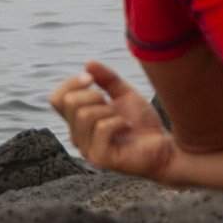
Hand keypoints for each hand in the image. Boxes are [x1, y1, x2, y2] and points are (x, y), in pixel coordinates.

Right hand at [49, 61, 176, 182]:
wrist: (165, 147)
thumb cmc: (143, 124)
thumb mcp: (124, 94)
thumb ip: (106, 79)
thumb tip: (88, 64)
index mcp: (78, 122)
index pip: (57, 98)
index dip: (71, 83)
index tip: (91, 78)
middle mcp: (78, 136)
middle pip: (69, 103)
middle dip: (93, 95)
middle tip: (112, 104)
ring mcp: (87, 149)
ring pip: (84, 115)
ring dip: (109, 111)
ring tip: (122, 120)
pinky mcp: (100, 158)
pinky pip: (102, 128)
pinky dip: (119, 122)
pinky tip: (128, 128)